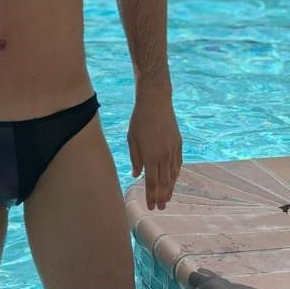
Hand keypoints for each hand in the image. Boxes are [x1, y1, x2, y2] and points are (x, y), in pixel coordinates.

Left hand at [127, 89, 182, 210]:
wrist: (156, 102)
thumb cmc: (139, 119)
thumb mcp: (132, 139)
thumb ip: (135, 159)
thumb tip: (136, 175)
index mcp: (151, 156)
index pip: (152, 183)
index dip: (151, 196)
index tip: (151, 207)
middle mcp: (164, 156)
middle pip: (164, 182)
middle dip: (161, 197)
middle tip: (160, 208)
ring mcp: (173, 150)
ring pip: (172, 175)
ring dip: (170, 188)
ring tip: (167, 199)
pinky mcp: (178, 144)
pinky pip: (178, 164)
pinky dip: (175, 175)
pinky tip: (173, 180)